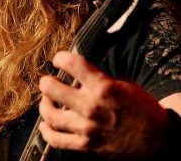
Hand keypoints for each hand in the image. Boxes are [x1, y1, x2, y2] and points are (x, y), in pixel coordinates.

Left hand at [38, 51, 168, 158]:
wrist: (158, 141)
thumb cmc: (142, 110)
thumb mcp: (123, 84)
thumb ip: (97, 78)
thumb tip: (75, 72)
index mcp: (103, 87)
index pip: (72, 64)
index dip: (60, 58)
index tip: (58, 60)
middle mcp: (92, 106)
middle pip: (52, 88)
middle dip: (46, 81)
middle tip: (48, 81)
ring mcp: (87, 128)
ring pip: (50, 114)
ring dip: (45, 104)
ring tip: (48, 100)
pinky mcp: (85, 146)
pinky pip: (56, 139)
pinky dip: (46, 130)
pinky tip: (46, 123)